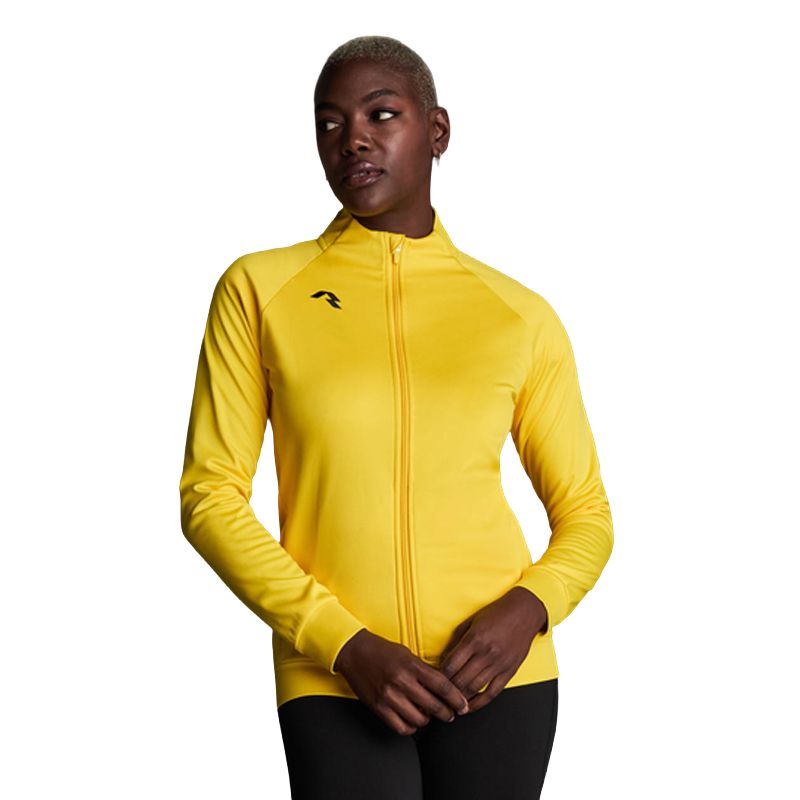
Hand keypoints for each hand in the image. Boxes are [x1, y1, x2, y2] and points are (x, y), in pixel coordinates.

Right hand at [334, 629, 470, 735]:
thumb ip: (424, 670)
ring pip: (419, 719)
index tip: (464, 705)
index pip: (442, 685)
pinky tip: (412, 721)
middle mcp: (401, 681)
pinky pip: (401, 727)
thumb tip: (443, 687)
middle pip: (433, 705)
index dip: (456, 698)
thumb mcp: (407, 654)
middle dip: (447, 713)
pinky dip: (411, 727)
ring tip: (427, 714)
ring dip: (427, 720)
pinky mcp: (378, 707)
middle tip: (451, 714)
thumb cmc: (383, 651)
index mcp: (411, 665)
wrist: (354, 651)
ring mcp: (389, 696)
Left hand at [438, 587, 547, 712]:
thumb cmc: (496, 614)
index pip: (451, 664)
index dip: (438, 676)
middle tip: (437, 697)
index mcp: (474, 639)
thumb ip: (456, 640)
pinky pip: (492, 693)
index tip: (432, 681)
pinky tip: (469, 707)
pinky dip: (479, 703)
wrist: (524, 612)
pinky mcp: (509, 672)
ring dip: (460, 700)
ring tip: (449, 706)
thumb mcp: (471, 622)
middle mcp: (486, 653)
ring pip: (474, 689)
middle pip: (460, 680)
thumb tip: (443, 659)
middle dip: (446, 691)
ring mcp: (499, 664)